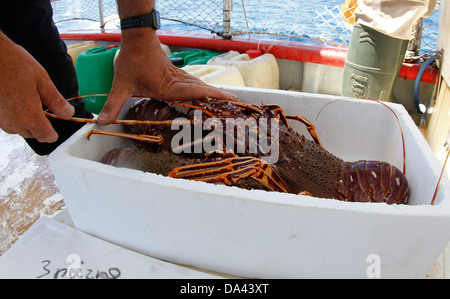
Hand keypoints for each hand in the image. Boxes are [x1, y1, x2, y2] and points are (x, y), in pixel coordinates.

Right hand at [0, 36, 74, 142]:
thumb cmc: (14, 64)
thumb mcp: (42, 80)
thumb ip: (56, 100)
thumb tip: (68, 112)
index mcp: (29, 116)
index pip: (45, 137)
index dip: (53, 134)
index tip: (55, 128)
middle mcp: (13, 122)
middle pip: (33, 134)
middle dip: (40, 125)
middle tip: (42, 107)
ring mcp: (0, 119)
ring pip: (19, 129)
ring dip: (26, 121)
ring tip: (28, 101)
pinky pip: (7, 122)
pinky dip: (14, 116)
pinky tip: (16, 101)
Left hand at [97, 29, 236, 124]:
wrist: (136, 38)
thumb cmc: (131, 59)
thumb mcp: (121, 84)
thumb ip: (113, 104)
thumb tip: (101, 121)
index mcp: (167, 86)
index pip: (194, 92)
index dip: (212, 96)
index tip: (228, 98)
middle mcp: (176, 82)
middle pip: (201, 89)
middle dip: (218, 96)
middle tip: (235, 102)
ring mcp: (177, 76)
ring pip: (198, 85)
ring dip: (211, 92)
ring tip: (225, 100)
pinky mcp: (174, 73)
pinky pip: (192, 82)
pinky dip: (201, 88)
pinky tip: (203, 93)